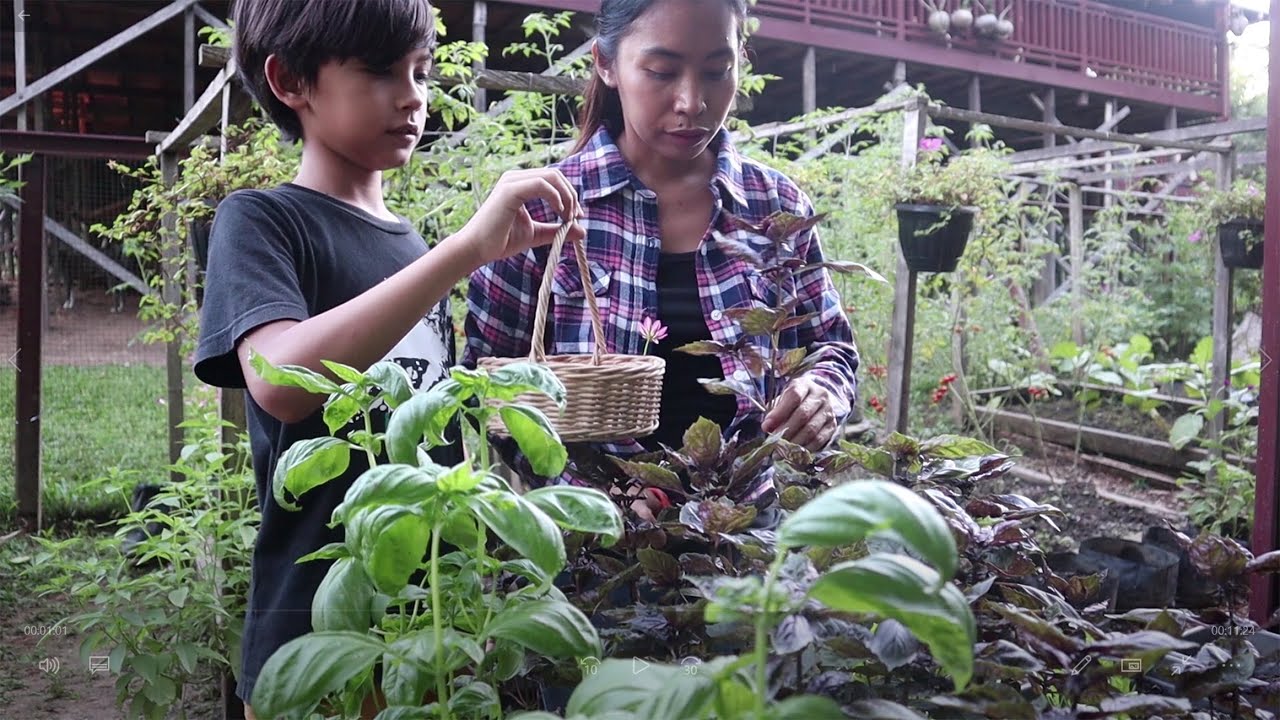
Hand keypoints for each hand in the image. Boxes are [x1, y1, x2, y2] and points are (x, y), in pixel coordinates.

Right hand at [454, 168, 584, 267]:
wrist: (477, 249)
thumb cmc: (502, 240)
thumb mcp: (536, 234)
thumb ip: (557, 230)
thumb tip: (582, 230)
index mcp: (520, 184)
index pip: (553, 179)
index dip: (570, 195)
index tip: (576, 217)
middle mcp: (515, 177)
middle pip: (556, 174)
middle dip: (571, 195)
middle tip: (575, 217)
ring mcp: (511, 181)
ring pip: (551, 176)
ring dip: (567, 196)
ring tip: (568, 217)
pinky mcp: (509, 190)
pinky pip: (541, 184)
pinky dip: (556, 197)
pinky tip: (559, 212)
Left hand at [761, 375, 843, 450]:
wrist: (819, 401)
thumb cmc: (795, 401)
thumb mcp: (784, 400)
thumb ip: (775, 412)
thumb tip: (768, 428)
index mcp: (805, 385)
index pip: (794, 396)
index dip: (779, 413)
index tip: (765, 427)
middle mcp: (820, 396)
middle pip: (803, 415)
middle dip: (785, 431)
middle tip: (773, 444)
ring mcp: (828, 411)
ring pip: (811, 430)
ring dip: (794, 443)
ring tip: (781, 452)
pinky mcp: (832, 426)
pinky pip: (819, 440)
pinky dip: (805, 448)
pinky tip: (794, 453)